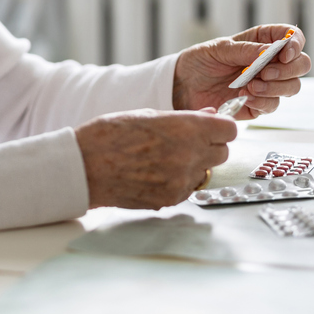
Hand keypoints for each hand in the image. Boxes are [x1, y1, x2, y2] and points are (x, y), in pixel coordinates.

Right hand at [74, 109, 235, 208]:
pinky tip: (156, 172)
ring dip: (194, 165)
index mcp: (186, 129)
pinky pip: (188, 188)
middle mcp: (190, 156)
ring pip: (206, 172)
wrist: (85, 167)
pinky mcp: (171, 199)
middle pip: (222, 153)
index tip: (211, 127)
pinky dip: (178, 181)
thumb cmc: (109, 135)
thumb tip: (209, 116)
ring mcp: (181, 181)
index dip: (220, 127)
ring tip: (165, 158)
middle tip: (187, 142)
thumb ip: (184, 118)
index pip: (229, 130)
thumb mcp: (148, 115)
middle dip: (209, 146)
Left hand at [172, 24, 310, 119]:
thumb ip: (245, 50)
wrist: (182, 85)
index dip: (295, 44)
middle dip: (289, 70)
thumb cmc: (200, 60)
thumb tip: (270, 51)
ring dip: (275, 88)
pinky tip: (245, 97)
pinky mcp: (257, 104)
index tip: (285, 53)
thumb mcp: (219, 49)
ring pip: (292, 87)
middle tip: (265, 73)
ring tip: (250, 87)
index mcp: (262, 42)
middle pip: (301, 65)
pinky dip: (262, 102)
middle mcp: (270, 63)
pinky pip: (272, 105)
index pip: (293, 38)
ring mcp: (266, 85)